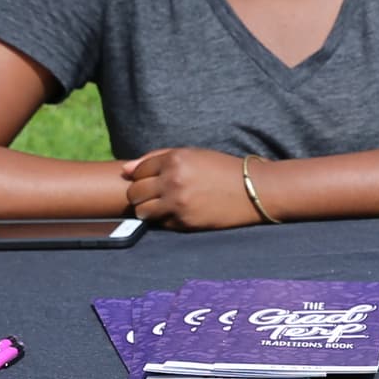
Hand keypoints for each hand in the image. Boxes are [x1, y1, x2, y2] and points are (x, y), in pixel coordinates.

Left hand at [121, 147, 260, 228]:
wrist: (254, 191)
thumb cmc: (221, 170)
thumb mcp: (192, 154)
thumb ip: (157, 158)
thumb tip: (124, 170)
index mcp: (175, 159)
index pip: (137, 171)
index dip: (141, 177)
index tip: (151, 181)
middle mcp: (173, 181)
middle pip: (134, 192)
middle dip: (139, 195)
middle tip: (153, 196)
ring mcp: (178, 203)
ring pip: (142, 211)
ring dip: (148, 210)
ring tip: (162, 207)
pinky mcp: (185, 222)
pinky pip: (161, 223)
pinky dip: (165, 220)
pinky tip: (180, 213)